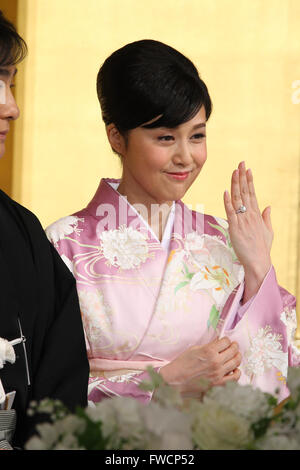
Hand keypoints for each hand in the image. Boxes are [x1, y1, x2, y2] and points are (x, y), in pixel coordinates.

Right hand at [159, 337, 241, 398]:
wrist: (176, 380)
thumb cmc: (183, 363)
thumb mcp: (194, 349)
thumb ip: (209, 346)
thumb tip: (219, 342)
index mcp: (209, 351)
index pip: (226, 342)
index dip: (226, 340)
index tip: (226, 340)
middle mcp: (216, 362)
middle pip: (233, 351)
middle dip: (234, 346)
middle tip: (234, 345)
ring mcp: (219, 374)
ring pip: (236, 362)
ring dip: (237, 357)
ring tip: (235, 355)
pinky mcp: (219, 384)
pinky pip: (235, 377)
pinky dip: (237, 371)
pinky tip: (234, 369)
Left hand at [223, 161, 272, 301]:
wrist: (258, 262)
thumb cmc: (262, 248)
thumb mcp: (268, 231)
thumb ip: (267, 218)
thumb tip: (268, 206)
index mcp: (256, 214)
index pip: (252, 193)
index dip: (249, 180)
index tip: (247, 169)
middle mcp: (250, 215)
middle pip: (245, 192)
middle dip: (242, 177)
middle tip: (240, 163)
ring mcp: (242, 221)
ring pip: (238, 199)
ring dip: (235, 184)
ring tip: (234, 171)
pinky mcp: (235, 228)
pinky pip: (230, 212)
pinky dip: (227, 201)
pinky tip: (226, 191)